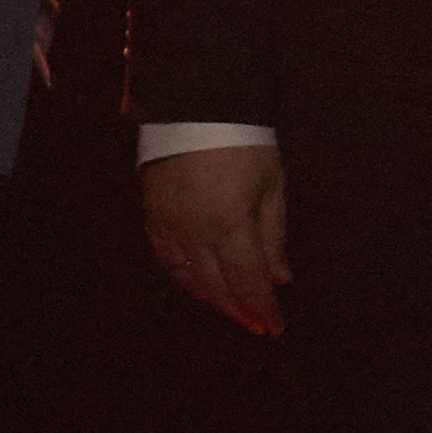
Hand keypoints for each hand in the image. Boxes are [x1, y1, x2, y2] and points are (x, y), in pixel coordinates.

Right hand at [136, 138, 288, 336]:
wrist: (196, 104)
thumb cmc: (245, 142)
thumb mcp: (271, 185)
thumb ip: (273, 236)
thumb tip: (280, 279)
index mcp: (229, 225)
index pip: (247, 281)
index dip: (261, 307)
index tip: (274, 327)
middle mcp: (195, 233)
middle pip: (216, 285)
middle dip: (237, 308)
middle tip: (254, 324)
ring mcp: (169, 225)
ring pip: (188, 276)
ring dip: (210, 297)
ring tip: (229, 308)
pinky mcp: (151, 214)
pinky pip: (165, 257)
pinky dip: (182, 276)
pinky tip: (195, 283)